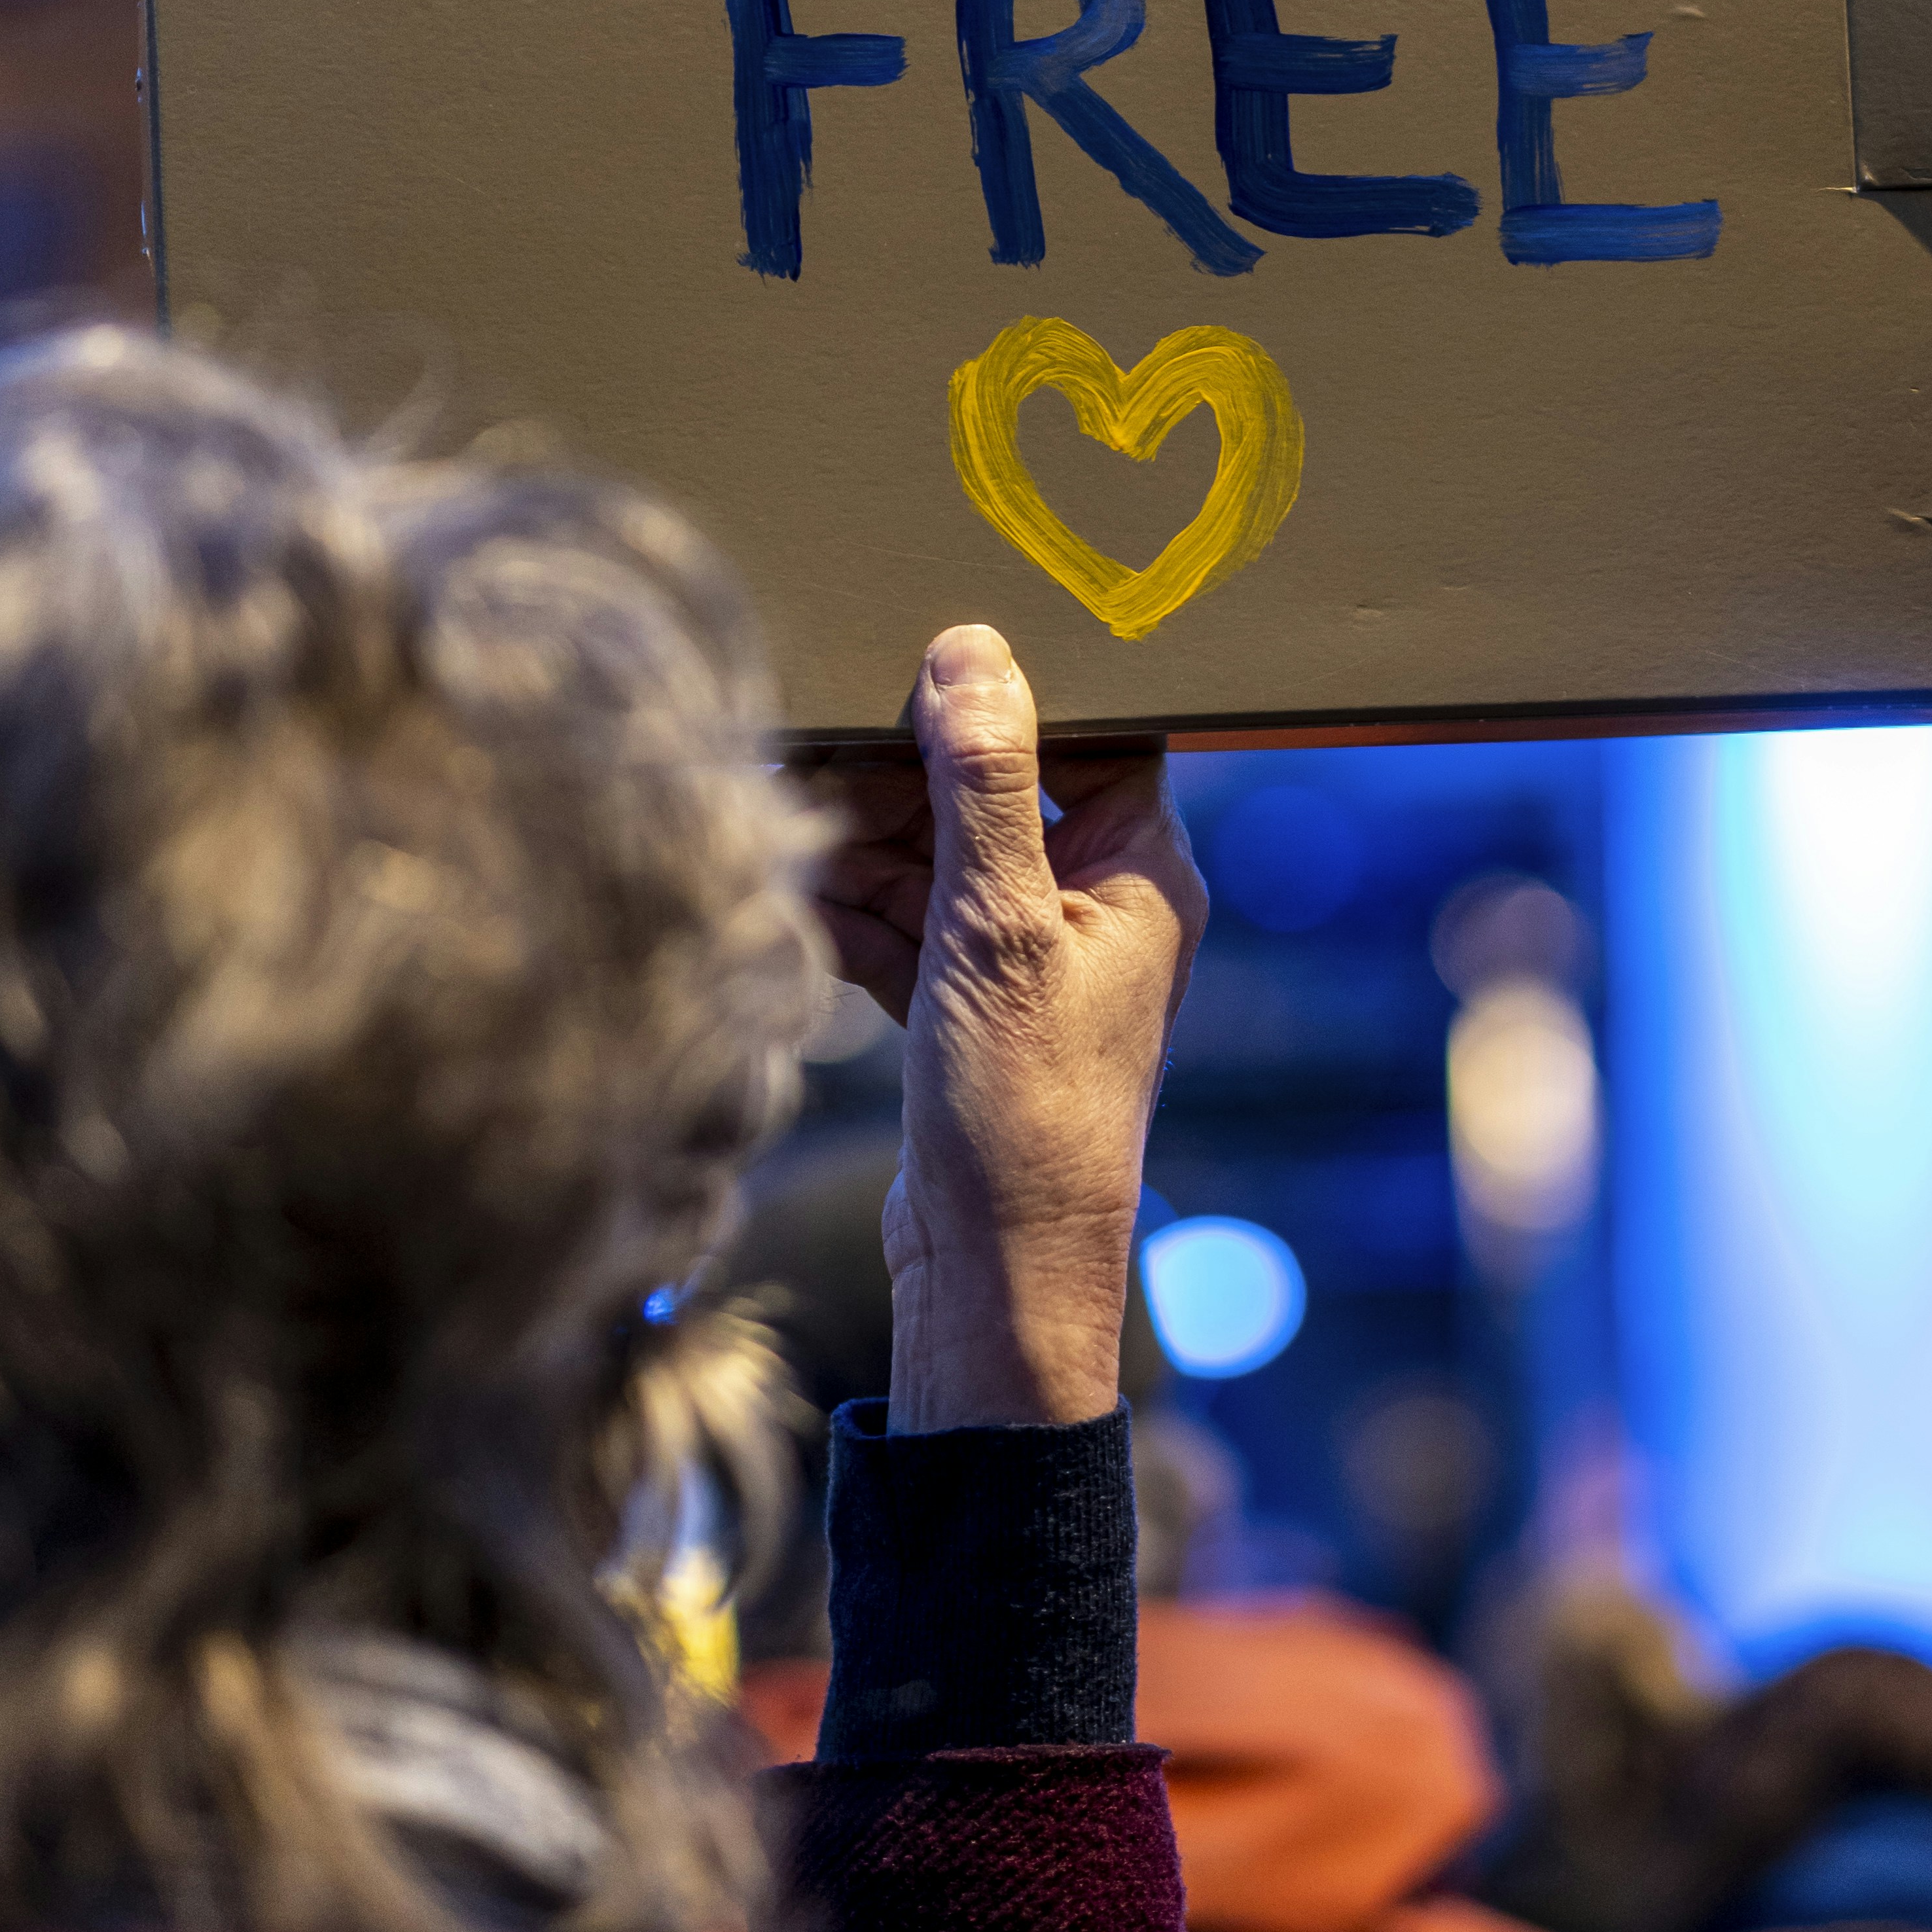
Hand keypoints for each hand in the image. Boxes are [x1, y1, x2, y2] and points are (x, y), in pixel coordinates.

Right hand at [815, 627, 1206, 1432]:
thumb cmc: (1025, 1112)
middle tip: (819, 744)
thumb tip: (972, 653)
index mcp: (1142, 871)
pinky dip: (856, 911)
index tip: (918, 659)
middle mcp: (1095, 905)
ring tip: (789, 809)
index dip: (1009, 693)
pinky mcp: (967, 1007)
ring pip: (938, 857)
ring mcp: (1027, 958)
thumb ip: (984, 787)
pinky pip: (907, 925)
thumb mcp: (995, 928)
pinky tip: (797, 894)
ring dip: (865, 842)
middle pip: (996, 790)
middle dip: (905, 775)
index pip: (1092, 733)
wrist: (991, 1278)